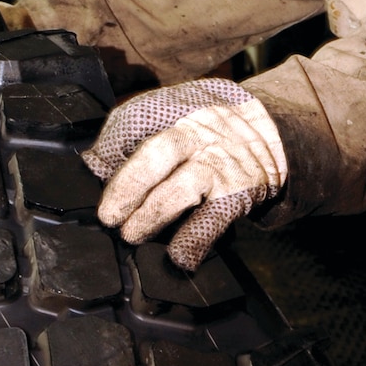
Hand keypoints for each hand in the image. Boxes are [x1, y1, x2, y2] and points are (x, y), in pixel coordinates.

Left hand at [82, 79, 286, 269]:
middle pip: (158, 151)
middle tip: (108, 216)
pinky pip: (215, 217)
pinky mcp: (240, 192)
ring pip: (185, 185)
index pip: (134, 119)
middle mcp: (197, 131)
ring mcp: (220, 162)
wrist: (271, 130)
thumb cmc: (209, 131)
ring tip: (132, 235)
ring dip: (154, 214)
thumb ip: (135, 137)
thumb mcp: (175, 116)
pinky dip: (196, 238)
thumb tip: (96, 167)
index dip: (110, 144)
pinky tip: (180, 255)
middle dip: (128, 185)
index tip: (94, 168)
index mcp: (173, 109)